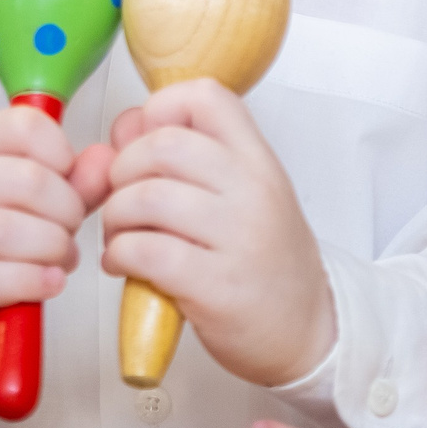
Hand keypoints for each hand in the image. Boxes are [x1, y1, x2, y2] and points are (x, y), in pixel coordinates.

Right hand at [0, 101, 84, 350]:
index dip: (60, 151)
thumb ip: (73, 180)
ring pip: (4, 230)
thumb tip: (106, 161)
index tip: (68, 176)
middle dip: (66, 207)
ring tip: (63, 256)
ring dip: (52, 246)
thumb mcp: (26, 195)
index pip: (21, 127)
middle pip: (24, 180)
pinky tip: (51, 282)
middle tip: (72, 226)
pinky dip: (32, 281)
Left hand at [91, 79, 334, 386]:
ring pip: (147, 197)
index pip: (206, 96)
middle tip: (123, 197)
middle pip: (163, 144)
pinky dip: (119, 255)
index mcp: (259, 161)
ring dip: (116, 216)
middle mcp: (253, 190)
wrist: (310, 331)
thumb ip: (190, 160)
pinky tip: (125, 265)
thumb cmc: (267, 264)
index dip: (160, 109)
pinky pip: (146, 251)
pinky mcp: (216, 286)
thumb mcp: (245, 197)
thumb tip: (127, 128)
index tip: (146, 140)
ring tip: (121, 235)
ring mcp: (238, 237)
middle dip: (123, 169)